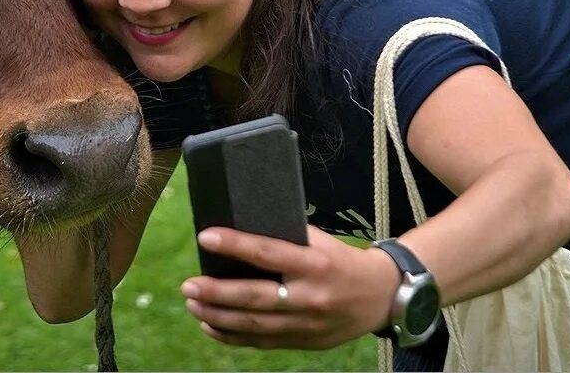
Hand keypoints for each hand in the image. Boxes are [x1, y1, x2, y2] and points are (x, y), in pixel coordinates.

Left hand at [179, 225, 399, 349]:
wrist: (380, 297)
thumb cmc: (341, 260)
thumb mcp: (321, 242)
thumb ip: (287, 238)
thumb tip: (241, 227)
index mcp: (316, 264)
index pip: (269, 253)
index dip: (236, 245)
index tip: (206, 237)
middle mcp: (311, 297)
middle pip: (256, 297)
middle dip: (217, 292)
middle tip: (188, 285)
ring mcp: (307, 325)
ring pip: (255, 324)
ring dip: (218, 315)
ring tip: (192, 303)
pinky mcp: (303, 343)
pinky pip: (261, 341)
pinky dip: (232, 335)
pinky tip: (211, 325)